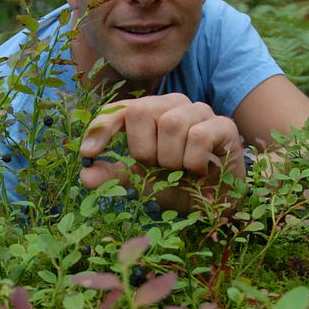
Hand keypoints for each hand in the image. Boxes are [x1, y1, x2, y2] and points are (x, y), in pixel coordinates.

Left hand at [78, 94, 244, 205]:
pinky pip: (198, 137)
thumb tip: (85, 175)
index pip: (119, 108)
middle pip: (141, 110)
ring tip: (180, 171)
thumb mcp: (139, 182)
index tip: (88, 153)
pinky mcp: (224, 125)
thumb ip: (113, 175)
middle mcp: (174, 105)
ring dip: (171, 159)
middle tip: (157, 168)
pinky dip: (194, 161)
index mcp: (150, 112)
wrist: (215, 203)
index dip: (101, 127)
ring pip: (171, 124)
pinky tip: (201, 171)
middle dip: (143, 149)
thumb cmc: (176, 185)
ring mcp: (200, 112)